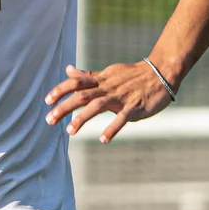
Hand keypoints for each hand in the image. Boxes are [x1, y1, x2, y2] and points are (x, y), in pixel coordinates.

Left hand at [44, 62, 174, 143]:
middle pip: (82, 95)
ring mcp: (121, 97)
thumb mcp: (107, 73)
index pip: (76, 82)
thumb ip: (87, 75)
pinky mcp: (134, 107)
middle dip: (64, 107)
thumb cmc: (132, 75)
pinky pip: (122, 118)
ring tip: (70, 131)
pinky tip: (103, 139)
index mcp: (101, 80)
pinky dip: (112, 128)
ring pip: (98, 106)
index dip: (60, 90)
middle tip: (49, 120)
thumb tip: (68, 70)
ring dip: (82, 118)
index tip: (47, 101)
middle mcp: (108, 88)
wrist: (161, 73)